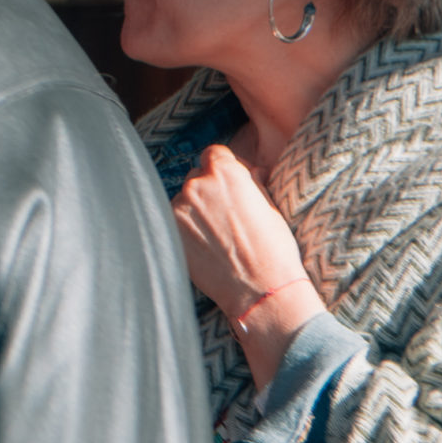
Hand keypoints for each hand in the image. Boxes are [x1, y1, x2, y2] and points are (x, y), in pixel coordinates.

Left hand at [172, 143, 323, 386]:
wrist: (259, 288)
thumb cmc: (273, 249)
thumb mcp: (270, 207)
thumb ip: (252, 183)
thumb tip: (250, 171)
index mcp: (226, 172)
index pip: (214, 154)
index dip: (222, 167)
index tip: (227, 183)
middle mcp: (197, 184)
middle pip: (196, 177)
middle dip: (208, 191)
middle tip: (223, 215)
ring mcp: (178, 208)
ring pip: (183, 202)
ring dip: (194, 212)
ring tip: (214, 236)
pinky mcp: (168, 232)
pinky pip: (173, 223)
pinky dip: (184, 230)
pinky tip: (203, 247)